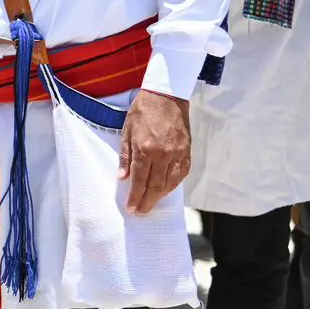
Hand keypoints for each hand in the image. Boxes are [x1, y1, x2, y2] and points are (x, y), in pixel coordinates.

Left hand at [118, 88, 191, 215]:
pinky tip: (166, 190)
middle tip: (141, 212)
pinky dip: (173, 185)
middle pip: (155, 185)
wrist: (166, 96)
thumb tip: (122, 177)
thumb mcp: (127, 131)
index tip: (131, 208)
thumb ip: (126, 156)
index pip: (139, 179)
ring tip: (151, 203)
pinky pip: (181, 174)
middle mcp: (163, 154)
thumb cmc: (142, 112)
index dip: (135, 196)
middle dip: (147, 201)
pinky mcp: (187, 151)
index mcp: (145, 148)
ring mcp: (177, 153)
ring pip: (169, 182)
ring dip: (160, 196)